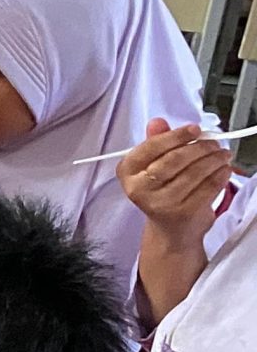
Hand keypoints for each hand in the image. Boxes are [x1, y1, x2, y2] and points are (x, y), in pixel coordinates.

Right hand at [119, 119, 233, 241]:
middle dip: (199, 147)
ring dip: (214, 160)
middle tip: (214, 142)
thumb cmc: (162, 191)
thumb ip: (156, 142)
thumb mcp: (153, 166)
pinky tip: (224, 169)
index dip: (175, 136)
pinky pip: (208, 187)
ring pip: (194, 172)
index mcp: (127, 172)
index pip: (151, 147)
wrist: (170, 229)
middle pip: (174, 159)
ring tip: (223, 154)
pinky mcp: (184, 213)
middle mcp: (139, 188)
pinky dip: (220, 175)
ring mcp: (162, 203)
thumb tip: (158, 122)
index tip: (195, 129)